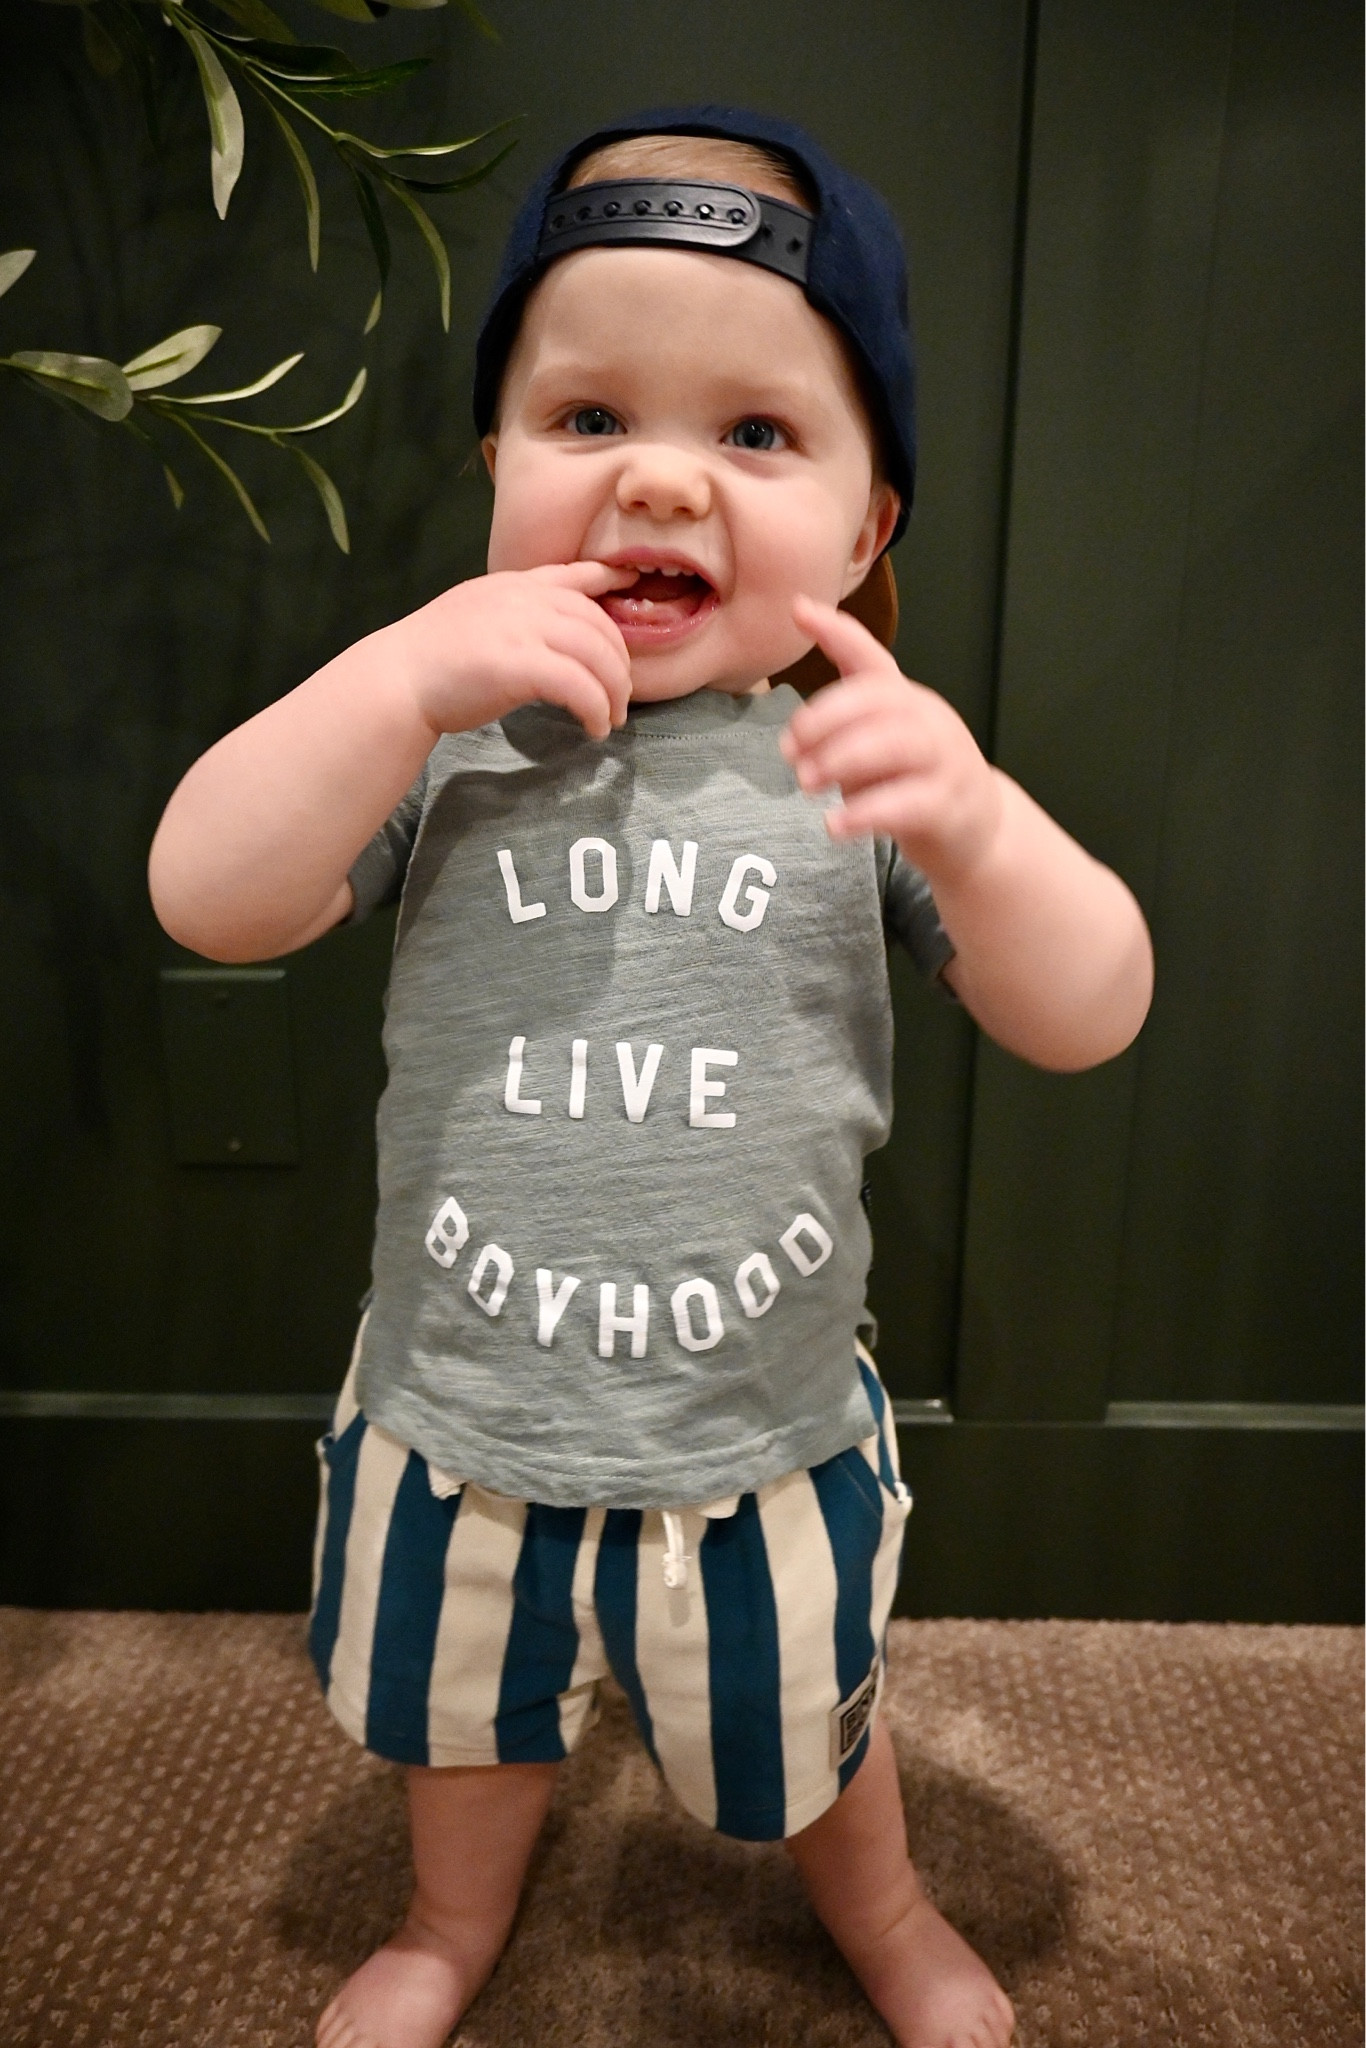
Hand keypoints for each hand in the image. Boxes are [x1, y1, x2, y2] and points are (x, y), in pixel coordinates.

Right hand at [391, 560, 638, 742]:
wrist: (397, 679)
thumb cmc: (430, 659)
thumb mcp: (474, 615)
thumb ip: (511, 615)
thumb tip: (542, 635)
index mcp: (513, 585)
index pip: (572, 574)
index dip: (608, 577)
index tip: (633, 580)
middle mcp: (523, 599)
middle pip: (598, 623)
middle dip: (619, 661)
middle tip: (621, 695)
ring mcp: (523, 629)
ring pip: (597, 655)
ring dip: (614, 691)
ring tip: (612, 718)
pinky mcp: (522, 665)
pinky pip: (580, 687)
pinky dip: (596, 710)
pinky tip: (594, 729)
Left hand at [779, 594, 1002, 883]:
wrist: (980, 829)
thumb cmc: (916, 780)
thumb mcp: (881, 742)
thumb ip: (845, 725)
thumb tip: (795, 725)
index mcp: (905, 700)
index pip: (871, 658)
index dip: (837, 633)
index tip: (799, 610)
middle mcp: (927, 720)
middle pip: (878, 701)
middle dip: (826, 720)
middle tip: (789, 751)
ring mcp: (943, 761)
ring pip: (894, 746)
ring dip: (841, 761)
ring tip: (805, 783)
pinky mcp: (947, 806)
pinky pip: (905, 804)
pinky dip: (864, 814)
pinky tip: (834, 825)